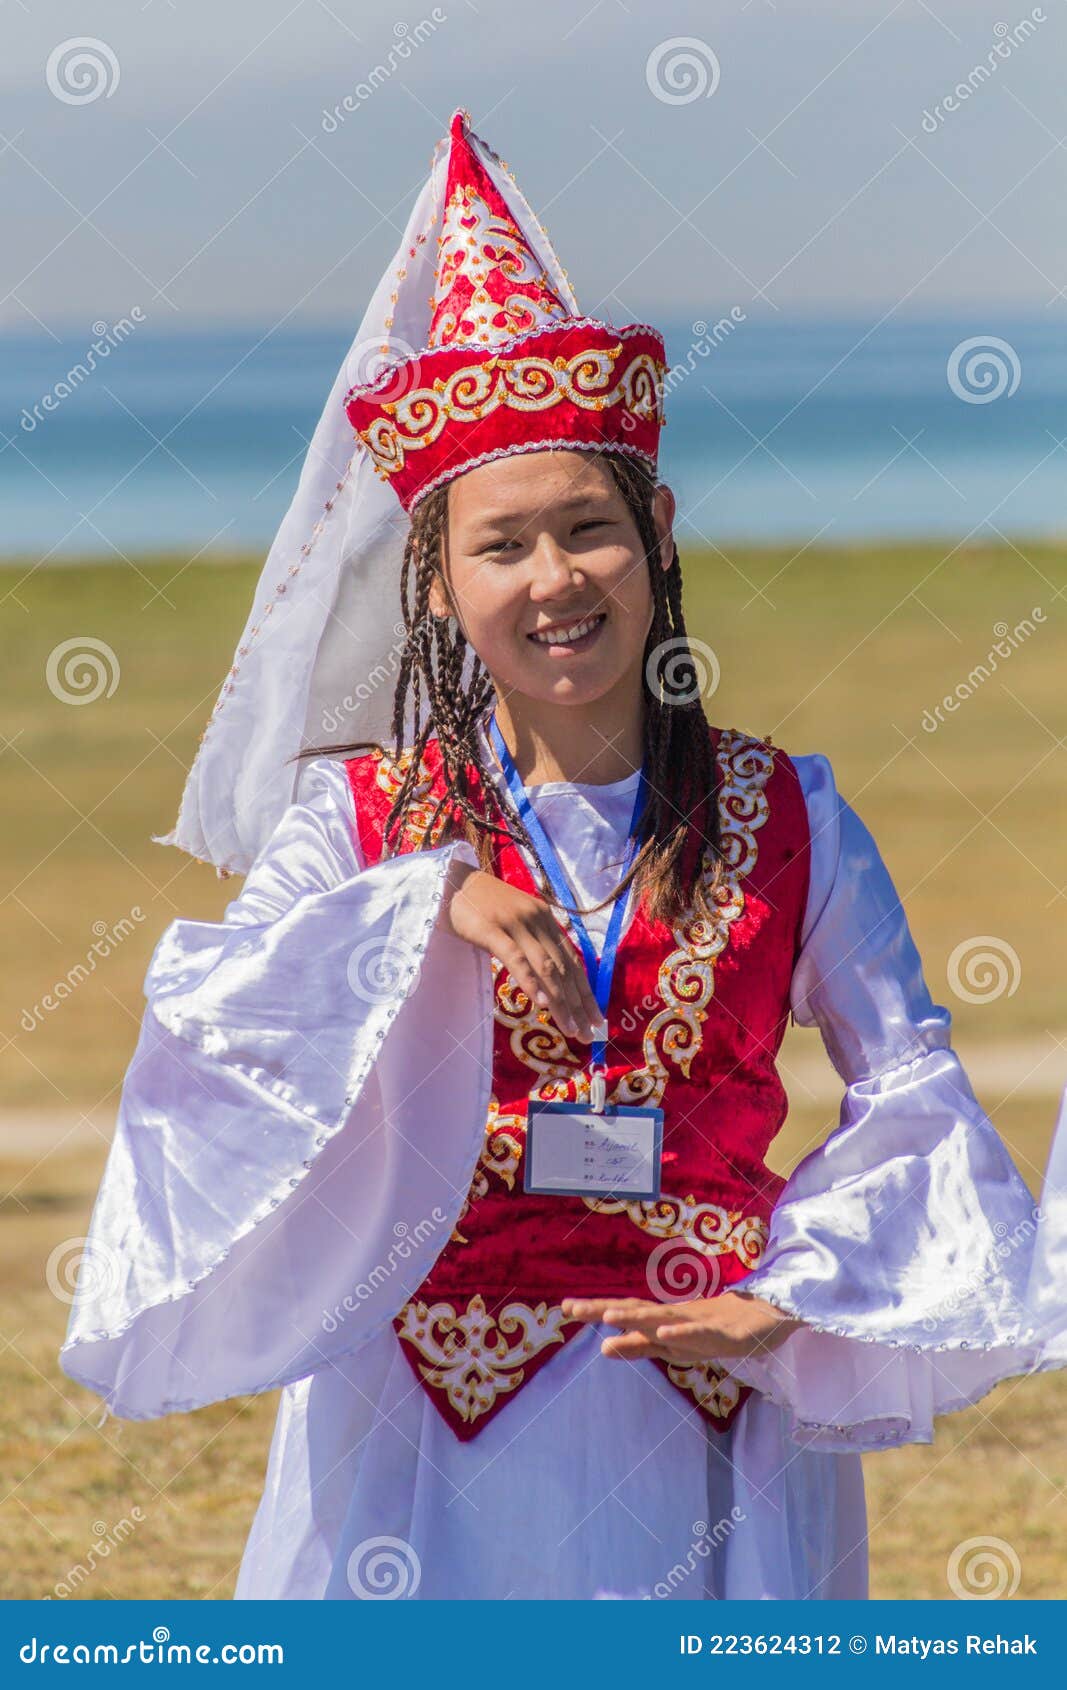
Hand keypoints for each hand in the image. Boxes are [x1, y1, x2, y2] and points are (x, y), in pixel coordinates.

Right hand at [440, 860, 601, 1042]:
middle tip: (588, 1034)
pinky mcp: (491, 929)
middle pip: (564, 968)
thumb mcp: (515, 920)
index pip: (572, 960)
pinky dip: (532, 982)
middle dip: (579, 1004)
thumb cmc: (481, 906)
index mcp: (546, 918)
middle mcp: (537, 919)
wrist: (451, 880)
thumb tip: (550, 979)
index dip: (586, 991)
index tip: (595, 1018)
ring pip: (545, 967)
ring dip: (561, 1001)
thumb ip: (533, 942)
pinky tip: (543, 1003)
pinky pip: (516, 959)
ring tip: (571, 1028)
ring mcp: (515, 923)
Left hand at [561, 1292, 800, 1364]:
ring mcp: (700, 1322)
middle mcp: (677, 1317)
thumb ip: (640, 1347)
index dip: (596, 1310)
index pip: (625, 1312)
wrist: (769, 1319)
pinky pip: (700, 1333)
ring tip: (607, 1318)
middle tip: (570, 1308)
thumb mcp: (673, 1344)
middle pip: (636, 1311)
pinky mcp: (724, 1333)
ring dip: (635, 1318)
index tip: (564, 1307)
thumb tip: (602, 1349)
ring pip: (663, 1319)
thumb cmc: (716, 1329)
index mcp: (664, 1320)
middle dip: (603, 1309)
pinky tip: (665, 1334)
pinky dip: (682, 1332)